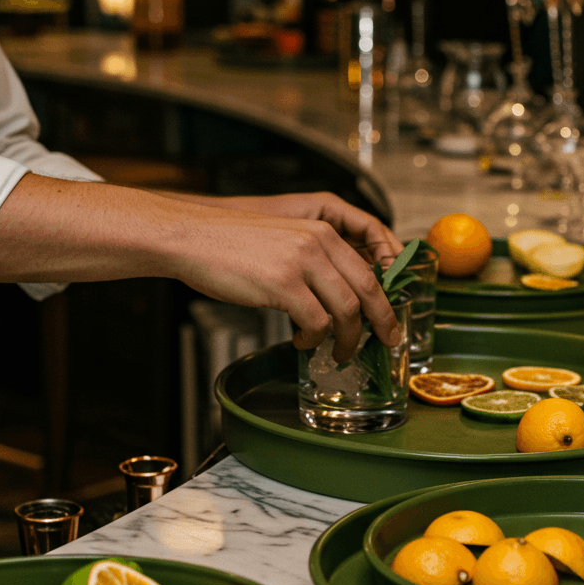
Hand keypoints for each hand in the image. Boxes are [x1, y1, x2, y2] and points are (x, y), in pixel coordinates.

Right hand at [174, 205, 401, 362]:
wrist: (193, 237)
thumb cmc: (231, 246)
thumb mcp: (285, 243)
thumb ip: (314, 264)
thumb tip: (337, 302)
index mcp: (322, 232)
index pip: (369, 270)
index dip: (384, 302)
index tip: (390, 322)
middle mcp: (318, 243)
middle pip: (368, 290)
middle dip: (382, 323)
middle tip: (386, 344)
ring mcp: (302, 263)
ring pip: (346, 310)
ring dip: (347, 339)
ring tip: (337, 352)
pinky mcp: (282, 284)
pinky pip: (315, 322)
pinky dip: (313, 339)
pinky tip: (301, 340)